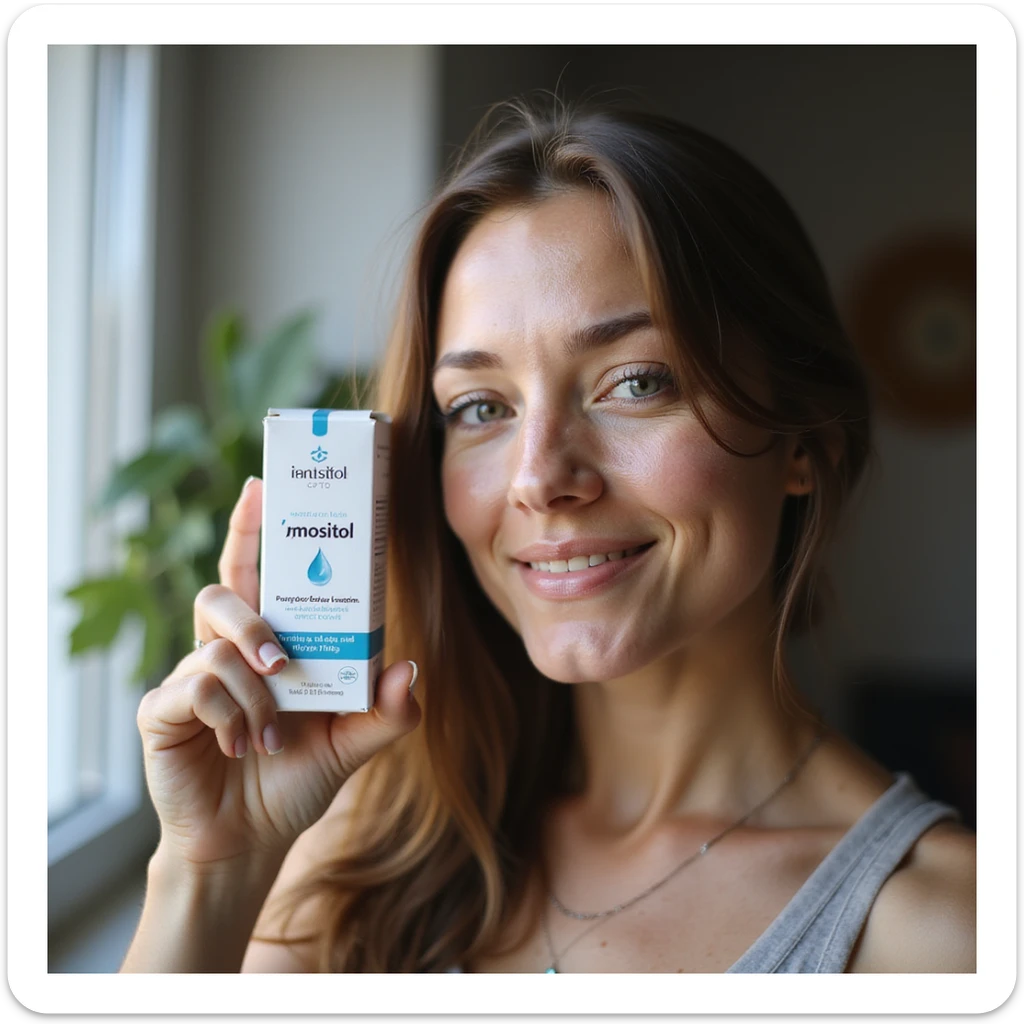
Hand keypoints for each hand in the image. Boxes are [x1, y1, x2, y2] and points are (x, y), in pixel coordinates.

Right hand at [136, 477, 420, 869]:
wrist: (247, 843)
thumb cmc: (294, 781)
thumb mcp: (353, 745)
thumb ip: (387, 712)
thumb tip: (409, 668)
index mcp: (266, 644)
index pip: (254, 573)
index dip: (251, 528)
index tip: (260, 485)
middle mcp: (223, 650)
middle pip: (222, 592)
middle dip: (253, 617)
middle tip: (281, 661)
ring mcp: (189, 678)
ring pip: (214, 644)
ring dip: (252, 688)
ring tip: (270, 732)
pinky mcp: (163, 711)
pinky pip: (194, 687)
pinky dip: (229, 715)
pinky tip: (241, 747)